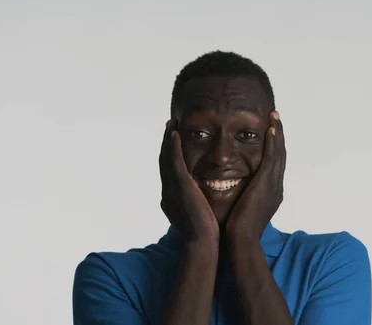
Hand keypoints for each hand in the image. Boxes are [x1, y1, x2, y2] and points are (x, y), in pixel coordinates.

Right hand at [159, 119, 219, 242]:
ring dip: (168, 140)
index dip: (170, 157)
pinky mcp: (179, 187)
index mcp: (172, 200)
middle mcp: (168, 193)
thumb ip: (199, 207)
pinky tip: (175, 133)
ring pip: (166, 159)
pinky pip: (174, 162)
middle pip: (164, 163)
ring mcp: (171, 190)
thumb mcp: (200, 218)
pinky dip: (172, 146)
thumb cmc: (207, 237)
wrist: (204, 246)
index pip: (170, 173)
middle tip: (169, 127)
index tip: (174, 143)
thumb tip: (206, 202)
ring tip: (171, 124)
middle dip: (166, 145)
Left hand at [225, 111, 285, 241]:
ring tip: (274, 116)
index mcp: (269, 193)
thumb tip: (227, 191)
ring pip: (279, 153)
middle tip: (275, 118)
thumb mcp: (240, 210)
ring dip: (277, 133)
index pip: (272, 165)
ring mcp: (274, 184)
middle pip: (280, 155)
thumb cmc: (236, 231)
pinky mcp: (267, 183)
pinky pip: (273, 157)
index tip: (268, 133)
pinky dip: (273, 142)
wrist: (241, 242)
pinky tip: (270, 128)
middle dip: (278, 136)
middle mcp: (276, 187)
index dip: (272, 148)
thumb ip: (239, 198)